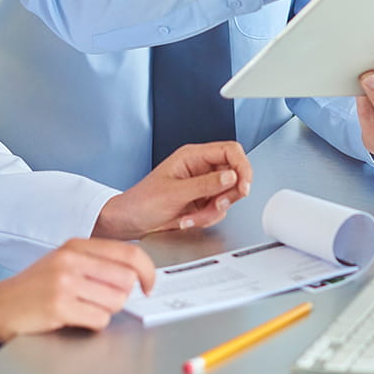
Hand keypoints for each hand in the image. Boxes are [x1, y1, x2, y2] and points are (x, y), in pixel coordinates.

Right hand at [0, 238, 155, 341]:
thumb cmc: (34, 286)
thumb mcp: (63, 261)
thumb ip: (96, 262)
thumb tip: (135, 272)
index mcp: (76, 245)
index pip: (128, 253)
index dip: (147, 271)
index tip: (149, 284)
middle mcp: (71, 260)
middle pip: (126, 279)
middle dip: (122, 295)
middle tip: (106, 300)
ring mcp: (65, 283)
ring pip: (116, 301)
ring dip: (107, 310)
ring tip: (85, 308)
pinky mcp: (59, 306)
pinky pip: (99, 319)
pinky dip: (94, 323)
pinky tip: (77, 317)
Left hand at [92, 140, 252, 239]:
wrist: (130, 222)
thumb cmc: (142, 202)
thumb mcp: (174, 193)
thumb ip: (205, 184)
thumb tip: (231, 176)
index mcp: (193, 156)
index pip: (230, 151)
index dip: (242, 167)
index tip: (243, 186)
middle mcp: (200, 168)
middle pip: (234, 174)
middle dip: (227, 195)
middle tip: (216, 205)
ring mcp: (202, 186)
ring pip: (228, 195)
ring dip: (213, 211)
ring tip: (192, 217)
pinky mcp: (202, 201)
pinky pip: (218, 210)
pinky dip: (207, 218)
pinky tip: (189, 220)